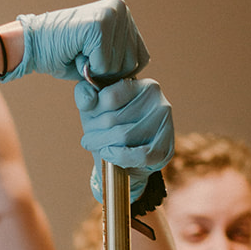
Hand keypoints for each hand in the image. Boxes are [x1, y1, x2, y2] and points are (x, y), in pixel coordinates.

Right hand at [1, 0, 148, 84]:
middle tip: (83, 56)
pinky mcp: (100, 24)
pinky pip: (104, 64)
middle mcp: (121, 9)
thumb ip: (120, 63)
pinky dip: (88, 68)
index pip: (141, 58)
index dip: (118, 72)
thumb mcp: (99, 58)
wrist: (32, 44)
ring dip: (96, 70)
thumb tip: (138, 84)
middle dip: (107, 72)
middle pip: (132, 64)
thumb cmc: (63, 54)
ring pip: (118, 66)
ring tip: (79, 53)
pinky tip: (75, 53)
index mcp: (123, 15)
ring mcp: (112, 14)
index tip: (94, 62)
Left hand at [75, 75, 173, 202]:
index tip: (90, 120)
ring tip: (97, 147)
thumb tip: (88, 101)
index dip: (93, 113)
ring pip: (123, 136)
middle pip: (113, 119)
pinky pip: (138, 155)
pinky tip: (109, 155)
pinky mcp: (165, 149)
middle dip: (94, 132)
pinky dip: (118, 157)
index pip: (109, 97)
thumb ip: (84, 95)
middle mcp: (158, 101)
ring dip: (102, 146)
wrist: (126, 164)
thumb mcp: (93, 109)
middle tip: (90, 139)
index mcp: (143, 85)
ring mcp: (164, 125)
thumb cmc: (109, 130)